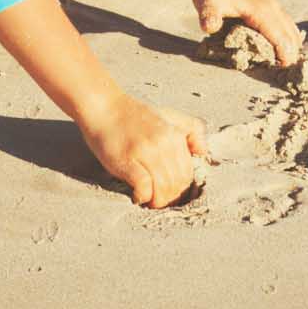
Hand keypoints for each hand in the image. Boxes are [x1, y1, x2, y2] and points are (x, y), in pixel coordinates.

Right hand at [79, 92, 208, 209]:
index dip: (182, 189)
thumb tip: (204, 153)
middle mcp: (164, 143)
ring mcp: (145, 152)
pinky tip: (138, 196)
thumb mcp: (169, 115)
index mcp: (175, 134)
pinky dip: (143, 197)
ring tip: (150, 201)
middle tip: (160, 201)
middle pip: (178, 184)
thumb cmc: (134, 115)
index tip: (171, 194)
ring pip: (164, 188)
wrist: (103, 107)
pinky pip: (144, 187)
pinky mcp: (126, 161)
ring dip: (158, 202)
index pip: (189, 173)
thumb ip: (191, 130)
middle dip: (171, 198)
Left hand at [194, 0, 302, 65]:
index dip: (284, 54)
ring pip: (290, 28)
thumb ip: (209, 17)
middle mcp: (271, 7)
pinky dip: (288, 35)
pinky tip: (285, 45)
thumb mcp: (206, 5)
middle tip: (286, 72)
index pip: (280, 37)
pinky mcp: (269, 4)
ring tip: (287, 62)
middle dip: (291, 53)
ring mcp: (272, 4)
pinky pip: (286, 22)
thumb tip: (209, 27)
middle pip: (289, 34)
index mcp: (261, 10)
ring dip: (292, 44)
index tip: (284, 70)